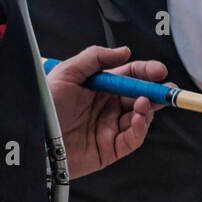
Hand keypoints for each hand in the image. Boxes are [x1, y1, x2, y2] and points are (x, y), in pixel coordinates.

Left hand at [47, 46, 168, 178]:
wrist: (35, 140)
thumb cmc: (45, 106)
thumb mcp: (66, 72)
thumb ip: (95, 57)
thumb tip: (125, 52)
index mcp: (99, 87)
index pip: (129, 76)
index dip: (146, 72)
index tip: (159, 71)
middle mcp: (108, 107)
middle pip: (141, 97)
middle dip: (156, 93)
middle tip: (166, 89)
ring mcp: (111, 128)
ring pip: (141, 118)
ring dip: (147, 110)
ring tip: (143, 103)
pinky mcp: (111, 150)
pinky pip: (132, 139)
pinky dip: (140, 129)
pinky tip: (140, 119)